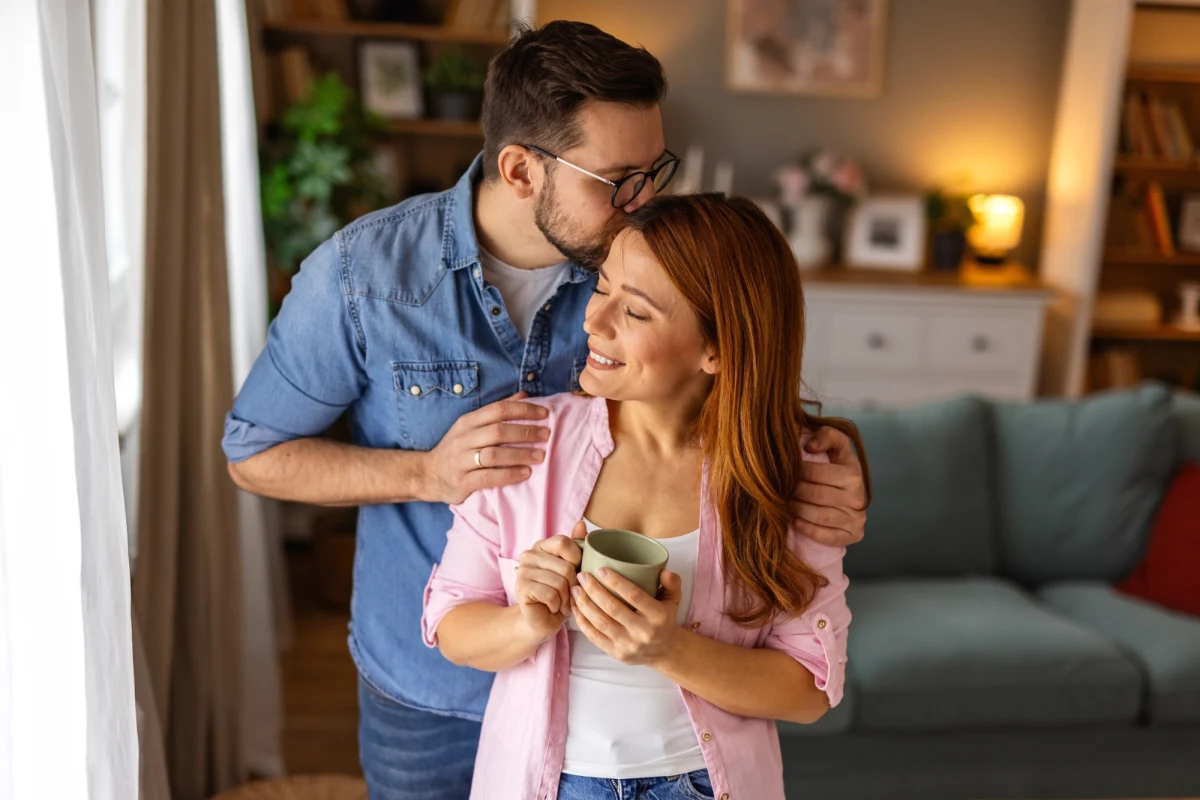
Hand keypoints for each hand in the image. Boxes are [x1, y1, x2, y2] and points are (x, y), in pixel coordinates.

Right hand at [423, 392, 550, 504]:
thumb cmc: (458, 449)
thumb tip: (525, 395)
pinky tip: (525, 473)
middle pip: (498, 431)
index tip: (545, 414)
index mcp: (467, 422)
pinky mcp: (462, 481)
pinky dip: (509, 474)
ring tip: (540, 456)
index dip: (523, 410)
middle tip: (547, 435)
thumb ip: (497, 412)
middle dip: (526, 432)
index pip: (498, 409)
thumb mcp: (472, 426)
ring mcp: (461, 461)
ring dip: (520, 454)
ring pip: (494, 454)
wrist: (429, 475)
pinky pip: (488, 477)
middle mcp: (463, 439)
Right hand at [514, 522, 587, 640]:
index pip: (564, 542)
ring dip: (566, 598)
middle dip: (574, 586)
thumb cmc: (560, 594)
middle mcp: (529, 555)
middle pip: (566, 566)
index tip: (575, 573)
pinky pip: (551, 594)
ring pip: (560, 582)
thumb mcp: (572, 569)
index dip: (577, 560)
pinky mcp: (521, 588)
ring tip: (561, 603)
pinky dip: (557, 605)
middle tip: (569, 595)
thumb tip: (581, 523)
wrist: (543, 620)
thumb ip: (576, 546)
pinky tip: (553, 607)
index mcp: (542, 546)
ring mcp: (522, 571)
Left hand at [571, 567, 682, 666]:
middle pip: (613, 608)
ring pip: (600, 622)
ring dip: (584, 604)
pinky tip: (575, 607)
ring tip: (575, 589)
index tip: (601, 569)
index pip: (634, 596)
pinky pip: (594, 636)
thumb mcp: (673, 599)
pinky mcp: (616, 654)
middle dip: (594, 590)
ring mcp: (628, 645)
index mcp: (658, 616)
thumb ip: (672, 582)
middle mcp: (643, 632)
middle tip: (582, 576)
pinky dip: (582, 621)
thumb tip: (663, 571)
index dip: (616, 582)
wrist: (663, 651)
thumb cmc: (664, 618)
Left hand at [791, 426, 867, 546]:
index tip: (785, 471)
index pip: (816, 472)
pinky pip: (827, 536)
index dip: (796, 472)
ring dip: (797, 510)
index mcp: (853, 472)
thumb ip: (826, 436)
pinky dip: (807, 529)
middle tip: (780, 489)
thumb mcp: (834, 446)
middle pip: (815, 495)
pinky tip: (795, 521)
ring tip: (786, 503)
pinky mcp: (853, 535)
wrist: (848, 493)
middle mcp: (858, 496)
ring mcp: (858, 518)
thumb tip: (810, 446)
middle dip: (794, 492)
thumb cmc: (835, 467)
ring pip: (819, 516)